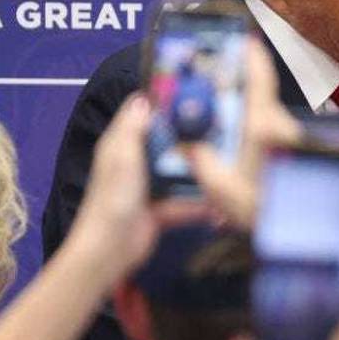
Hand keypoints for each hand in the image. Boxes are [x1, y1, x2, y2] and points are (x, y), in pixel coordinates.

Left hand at [72, 94, 206, 275]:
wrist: (109, 251)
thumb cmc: (112, 200)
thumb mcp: (122, 157)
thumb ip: (133, 128)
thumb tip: (143, 98)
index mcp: (121, 144)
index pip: (140, 112)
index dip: (162, 99)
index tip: (191, 89)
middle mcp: (136, 160)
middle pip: (166, 139)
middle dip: (189, 132)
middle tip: (221, 120)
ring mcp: (150, 185)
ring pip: (179, 169)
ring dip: (199, 167)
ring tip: (229, 156)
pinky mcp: (163, 209)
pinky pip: (186, 201)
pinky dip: (202, 203)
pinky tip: (223, 200)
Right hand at [185, 39, 301, 227]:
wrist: (309, 238)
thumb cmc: (267, 212)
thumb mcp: (222, 190)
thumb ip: (200, 160)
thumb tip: (187, 141)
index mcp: (263, 126)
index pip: (260, 76)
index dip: (250, 54)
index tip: (242, 39)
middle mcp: (282, 127)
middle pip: (259, 101)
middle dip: (237, 100)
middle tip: (214, 99)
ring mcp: (296, 141)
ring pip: (267, 125)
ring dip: (248, 130)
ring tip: (223, 143)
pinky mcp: (303, 157)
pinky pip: (275, 143)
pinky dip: (259, 148)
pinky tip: (243, 168)